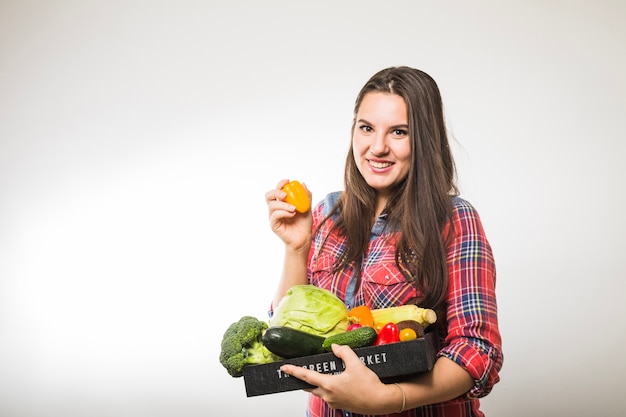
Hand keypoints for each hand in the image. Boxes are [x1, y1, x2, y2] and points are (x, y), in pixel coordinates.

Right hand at [265, 179, 312, 250]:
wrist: (304, 238)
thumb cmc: (304, 223)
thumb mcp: (308, 207)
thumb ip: (306, 196)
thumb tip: (303, 184)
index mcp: (282, 203)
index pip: (277, 190)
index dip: (280, 184)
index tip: (288, 181)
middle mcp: (275, 209)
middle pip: (268, 196)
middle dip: (276, 192)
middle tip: (285, 194)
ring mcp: (273, 217)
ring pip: (272, 205)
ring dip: (284, 205)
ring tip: (294, 208)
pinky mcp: (274, 225)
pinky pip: (275, 215)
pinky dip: (284, 212)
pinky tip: (293, 214)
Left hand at [279, 344, 398, 413]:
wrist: (380, 401)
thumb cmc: (369, 385)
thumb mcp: (356, 364)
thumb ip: (344, 352)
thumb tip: (335, 347)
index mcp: (329, 384)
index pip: (306, 377)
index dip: (294, 371)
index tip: (284, 368)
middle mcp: (329, 395)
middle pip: (309, 387)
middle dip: (302, 380)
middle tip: (296, 372)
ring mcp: (334, 402)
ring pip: (319, 392)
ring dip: (316, 384)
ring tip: (318, 375)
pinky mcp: (340, 405)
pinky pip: (328, 396)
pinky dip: (327, 389)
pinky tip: (334, 383)